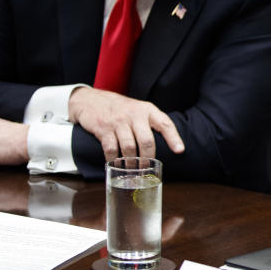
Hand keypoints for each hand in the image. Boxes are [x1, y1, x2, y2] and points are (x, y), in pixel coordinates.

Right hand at [67, 87, 184, 162]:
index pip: (164, 123)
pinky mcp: (103, 128)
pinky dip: (114, 159)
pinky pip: (111, 148)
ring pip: (129, 147)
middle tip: (148, 168)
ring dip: (131, 162)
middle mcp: (134, 115)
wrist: (90, 100)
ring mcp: (118, 121)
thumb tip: (167, 145)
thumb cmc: (120, 108)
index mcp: (147, 110)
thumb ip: (151, 123)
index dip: (173, 138)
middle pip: (146, 140)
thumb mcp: (139, 109)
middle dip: (148, 157)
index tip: (180, 150)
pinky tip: (115, 164)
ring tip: (133, 170)